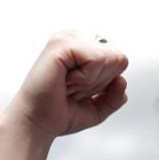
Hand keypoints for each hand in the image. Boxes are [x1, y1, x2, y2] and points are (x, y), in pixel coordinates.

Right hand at [0, 30, 128, 159]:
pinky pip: (97, 60)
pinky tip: (64, 81)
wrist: (36, 123)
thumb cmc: (59, 113)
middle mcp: (75, 36)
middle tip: (71, 88)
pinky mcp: (62, 43)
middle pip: (118, 58)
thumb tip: (122, 80)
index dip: (104, 84)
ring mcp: (68, 36)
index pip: (120, 60)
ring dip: (90, 82)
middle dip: (98, 83)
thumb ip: (115, 96)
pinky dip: (84, 79)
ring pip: (109, 59)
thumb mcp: (98, 108)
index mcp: (83, 45)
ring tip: (66, 84)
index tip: (79, 90)